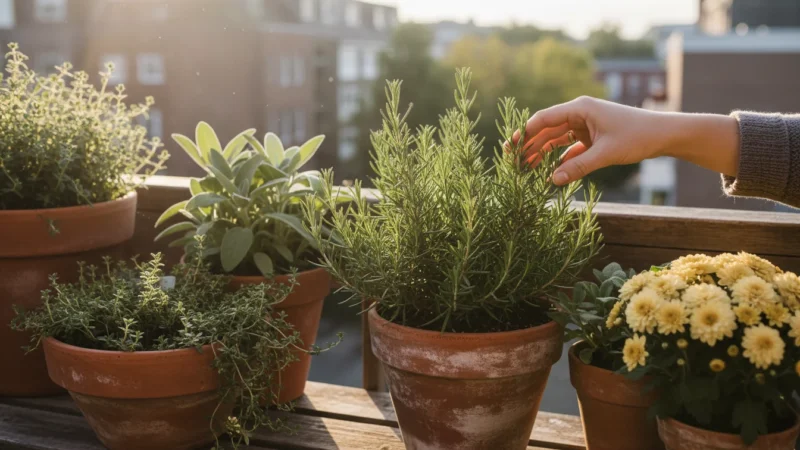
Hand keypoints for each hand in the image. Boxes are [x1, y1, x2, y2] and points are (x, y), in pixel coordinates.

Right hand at [519, 96, 739, 184]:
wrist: (664, 135)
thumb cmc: (637, 137)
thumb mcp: (606, 154)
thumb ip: (578, 167)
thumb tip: (552, 181)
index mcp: (579, 108)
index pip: (544, 119)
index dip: (525, 133)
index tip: (511, 148)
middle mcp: (579, 114)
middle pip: (546, 129)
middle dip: (529, 145)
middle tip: (511, 161)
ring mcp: (585, 125)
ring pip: (556, 139)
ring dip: (542, 153)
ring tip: (525, 168)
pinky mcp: (592, 137)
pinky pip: (570, 147)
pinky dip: (560, 159)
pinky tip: (550, 172)